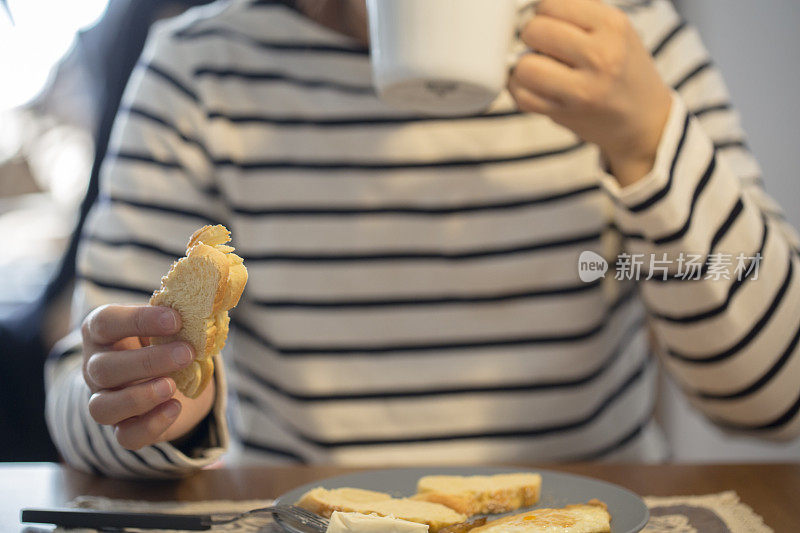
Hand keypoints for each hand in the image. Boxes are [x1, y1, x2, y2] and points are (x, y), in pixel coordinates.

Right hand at [81, 304, 214, 449]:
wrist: (169, 375)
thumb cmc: (165, 340)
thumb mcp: (169, 324)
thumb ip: (178, 316)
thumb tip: (201, 307)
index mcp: (101, 332)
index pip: (106, 322)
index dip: (139, 320)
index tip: (176, 319)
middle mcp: (94, 367)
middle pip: (104, 369)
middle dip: (147, 361)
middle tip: (186, 353)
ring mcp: (104, 400)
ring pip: (103, 408)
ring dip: (140, 397)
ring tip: (173, 386)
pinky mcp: (122, 428)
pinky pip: (126, 436)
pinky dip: (151, 425)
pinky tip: (175, 408)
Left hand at [509, 0, 672, 186]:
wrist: (644, 119)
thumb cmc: (623, 70)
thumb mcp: (617, 30)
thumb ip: (579, 13)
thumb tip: (533, 8)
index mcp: (613, 26)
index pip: (552, 4)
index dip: (544, 13)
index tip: (552, 24)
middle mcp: (600, 56)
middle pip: (534, 31)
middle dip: (532, 37)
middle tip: (544, 47)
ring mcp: (583, 89)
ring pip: (524, 65)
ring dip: (524, 66)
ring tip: (540, 68)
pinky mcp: (566, 114)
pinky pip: (522, 96)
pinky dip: (521, 90)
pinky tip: (536, 87)